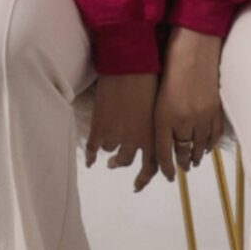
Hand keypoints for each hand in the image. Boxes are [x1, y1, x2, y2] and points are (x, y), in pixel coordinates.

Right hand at [85, 72, 160, 191]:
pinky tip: (90, 161)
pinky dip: (91, 156)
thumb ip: (156, 127)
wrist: (129, 66)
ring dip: (109, 151)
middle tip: (116, 164)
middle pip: (127, 161)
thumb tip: (155, 136)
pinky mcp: (99, 126)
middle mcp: (134, 139)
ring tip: (106, 150)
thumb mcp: (160, 108)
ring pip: (110, 151)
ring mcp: (115, 133)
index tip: (144, 183)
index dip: (149, 177)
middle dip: (122, 163)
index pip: (152, 165)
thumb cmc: (150, 80)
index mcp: (152, 135)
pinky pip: (94, 147)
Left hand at [154, 27, 225, 182]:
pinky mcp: (215, 109)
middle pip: (182, 152)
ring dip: (196, 156)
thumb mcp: (156, 93)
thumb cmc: (168, 64)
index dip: (164, 167)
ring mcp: (201, 116)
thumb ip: (157, 116)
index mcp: (163, 117)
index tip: (167, 176)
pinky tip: (207, 147)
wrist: (193, 46)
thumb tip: (159, 135)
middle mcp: (182, 120)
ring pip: (199, 146)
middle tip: (181, 169)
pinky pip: (213, 135)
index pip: (163, 152)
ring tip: (193, 161)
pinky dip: (210, 145)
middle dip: (181, 163)